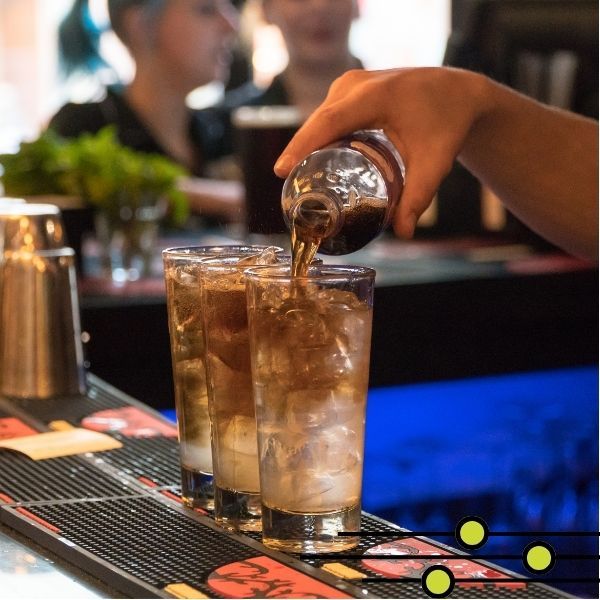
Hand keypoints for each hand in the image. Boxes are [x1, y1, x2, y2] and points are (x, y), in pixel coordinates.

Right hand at [274, 67, 487, 238]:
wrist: (457, 92)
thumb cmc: (447, 124)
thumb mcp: (434, 162)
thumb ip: (418, 197)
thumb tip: (402, 233)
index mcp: (377, 95)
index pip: (330, 122)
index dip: (302, 145)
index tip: (281, 170)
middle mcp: (357, 84)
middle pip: (318, 122)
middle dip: (299, 154)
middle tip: (288, 190)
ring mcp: (350, 84)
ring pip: (319, 120)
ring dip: (306, 148)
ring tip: (296, 182)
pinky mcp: (348, 91)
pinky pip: (326, 117)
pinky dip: (317, 139)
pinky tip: (311, 163)